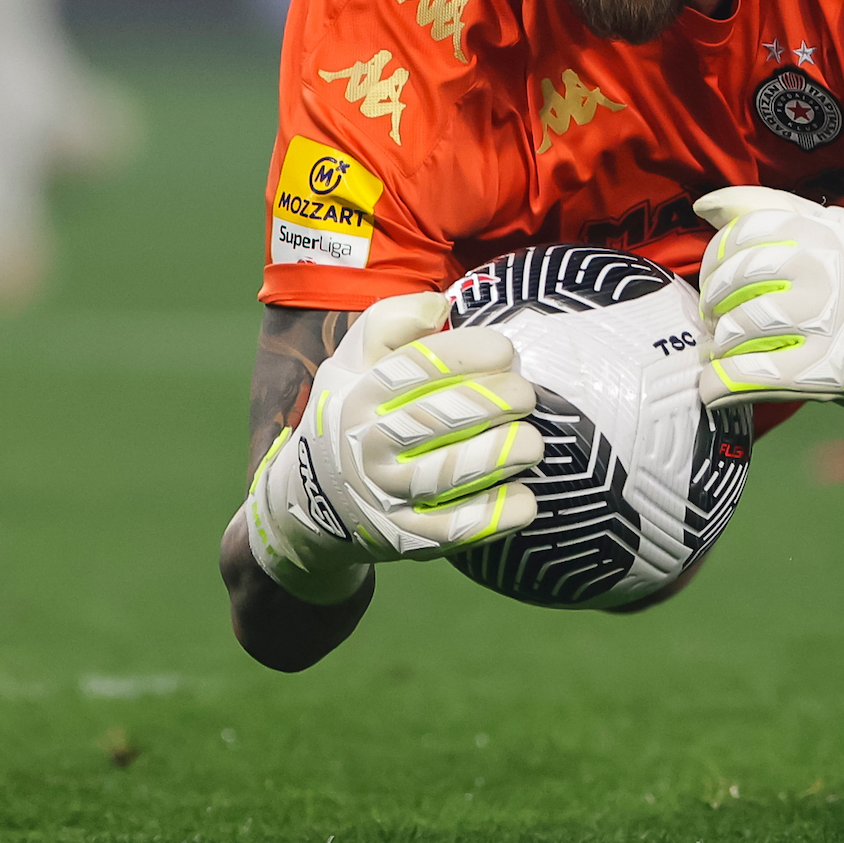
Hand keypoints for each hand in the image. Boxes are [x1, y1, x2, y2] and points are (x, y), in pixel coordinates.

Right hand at [240, 292, 542, 602]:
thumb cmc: (354, 414)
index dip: (468, 352)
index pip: (416, 366)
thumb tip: (438, 304)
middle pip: (437, 418)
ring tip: (532, 442)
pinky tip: (525, 496)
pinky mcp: (405, 539)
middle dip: (494, 402)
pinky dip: (496, 514)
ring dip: (501, 455)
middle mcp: (367, 445)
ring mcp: (385, 495)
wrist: (311, 500)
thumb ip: (390, 323)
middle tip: (526, 395)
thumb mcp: (353, 362)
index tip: (506, 349)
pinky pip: (455, 530)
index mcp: (360, 394)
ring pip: (450, 474)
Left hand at [692, 186, 843, 451]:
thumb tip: (706, 206)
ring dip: (720, 346)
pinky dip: (721, 385)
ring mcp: (831, 320)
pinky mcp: (829, 370)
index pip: (743, 232)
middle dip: (713, 304)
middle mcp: (829, 268)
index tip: (718, 279)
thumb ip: (771, 212)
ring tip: (726, 352)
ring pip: (737, 329)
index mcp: (825, 230)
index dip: (716, 258)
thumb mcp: (832, 234)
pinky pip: (750, 375)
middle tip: (717, 320)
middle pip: (734, 280)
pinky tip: (715, 388)